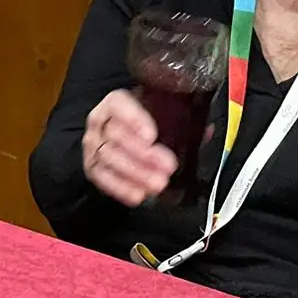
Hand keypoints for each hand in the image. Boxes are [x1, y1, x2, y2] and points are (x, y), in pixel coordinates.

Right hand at [82, 90, 175, 206]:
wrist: (124, 135)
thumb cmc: (144, 122)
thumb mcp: (162, 114)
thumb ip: (182, 121)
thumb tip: (206, 131)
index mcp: (116, 102)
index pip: (118, 105)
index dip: (133, 119)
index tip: (152, 135)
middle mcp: (100, 121)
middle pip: (115, 135)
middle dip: (142, 153)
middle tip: (167, 165)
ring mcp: (94, 144)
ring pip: (109, 157)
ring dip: (135, 172)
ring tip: (158, 183)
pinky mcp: (92, 165)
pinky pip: (102, 177)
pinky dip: (120, 187)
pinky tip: (138, 194)